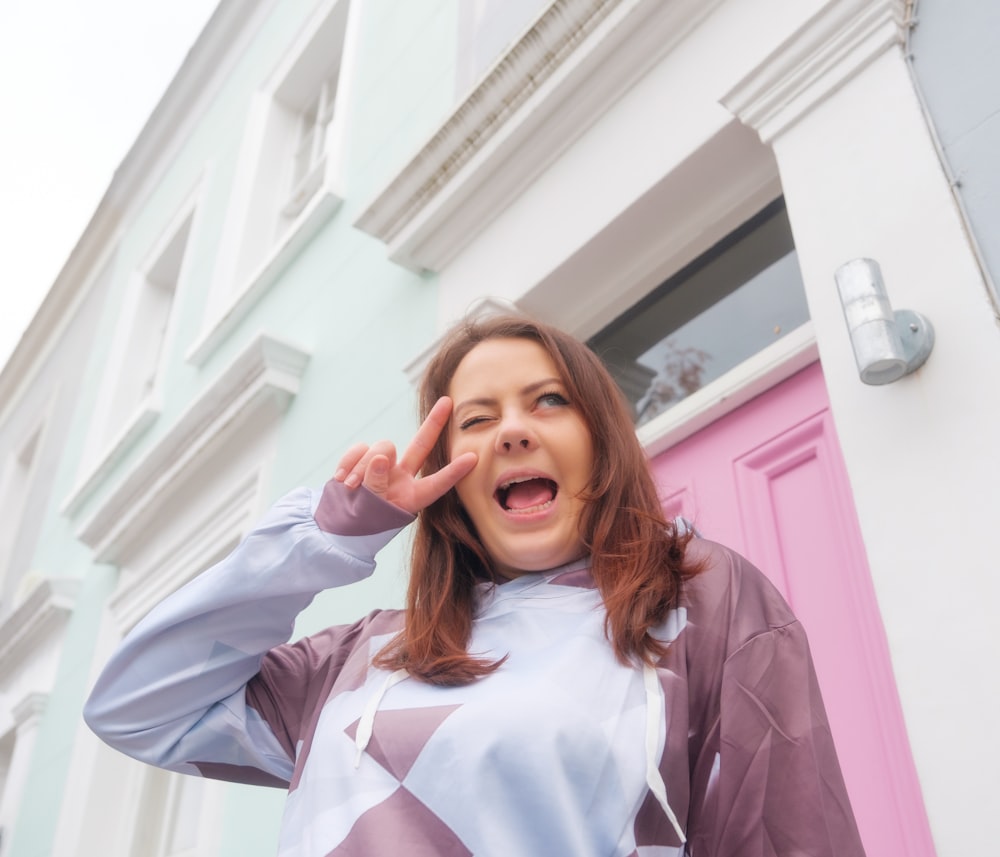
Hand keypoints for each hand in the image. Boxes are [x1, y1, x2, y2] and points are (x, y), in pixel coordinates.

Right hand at [333, 397, 476, 514]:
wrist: (336, 525)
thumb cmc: (358, 524)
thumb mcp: (369, 512)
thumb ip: (375, 486)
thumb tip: (380, 456)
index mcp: (412, 497)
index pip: (437, 483)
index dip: (454, 472)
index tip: (473, 459)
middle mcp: (402, 478)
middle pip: (421, 445)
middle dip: (434, 423)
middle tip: (447, 402)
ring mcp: (383, 466)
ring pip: (382, 447)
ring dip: (363, 465)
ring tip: (350, 486)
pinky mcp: (363, 459)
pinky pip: (360, 448)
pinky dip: (349, 460)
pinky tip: (340, 478)